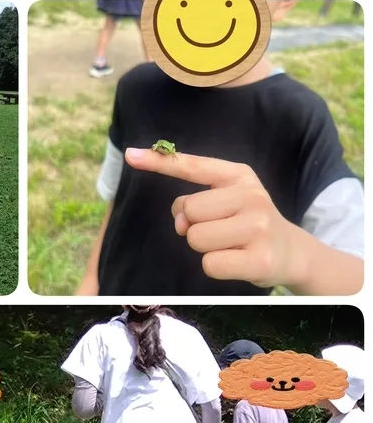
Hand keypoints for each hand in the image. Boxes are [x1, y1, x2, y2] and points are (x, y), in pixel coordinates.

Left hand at [125, 149, 307, 289]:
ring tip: (229, 246)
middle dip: (192, 226)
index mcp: (239, 175)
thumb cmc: (249, 225)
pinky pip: (209, 264)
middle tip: (218, 231)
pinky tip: (235, 261)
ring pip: (195, 238)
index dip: (160, 163)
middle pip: (188, 211)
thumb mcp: (231, 198)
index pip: (193, 166)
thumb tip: (179, 219)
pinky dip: (214, 267)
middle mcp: (250, 195)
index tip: (130, 155)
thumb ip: (198, 200)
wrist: (292, 252)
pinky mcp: (258, 259)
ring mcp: (257, 227)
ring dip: (203, 248)